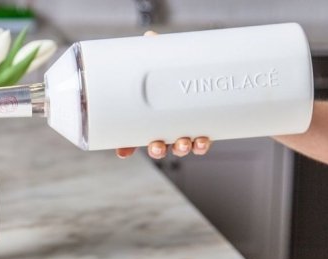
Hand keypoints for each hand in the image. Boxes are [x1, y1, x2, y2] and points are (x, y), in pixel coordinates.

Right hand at [116, 29, 211, 159]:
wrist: (198, 69)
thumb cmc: (171, 69)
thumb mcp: (159, 61)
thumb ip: (151, 53)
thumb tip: (150, 37)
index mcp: (149, 118)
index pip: (134, 136)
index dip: (127, 147)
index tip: (124, 153)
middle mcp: (164, 127)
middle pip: (157, 145)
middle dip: (157, 149)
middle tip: (156, 146)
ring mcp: (183, 129)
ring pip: (179, 147)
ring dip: (180, 148)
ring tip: (182, 143)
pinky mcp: (203, 128)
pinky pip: (201, 142)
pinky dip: (201, 145)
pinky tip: (201, 140)